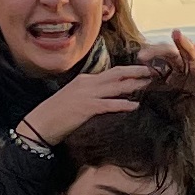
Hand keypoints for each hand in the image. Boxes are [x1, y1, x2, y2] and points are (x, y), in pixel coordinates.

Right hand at [19, 56, 155, 148]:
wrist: (40, 123)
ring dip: (134, 84)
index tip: (143, 71)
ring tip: (149, 83)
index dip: (129, 71)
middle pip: (117, 74)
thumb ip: (90, 95)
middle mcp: (87, 84)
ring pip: (115, 86)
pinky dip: (123, 104)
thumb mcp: (74, 99)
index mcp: (85, 80)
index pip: (111, 73)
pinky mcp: (86, 108)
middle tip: (154, 71)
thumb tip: (106, 97)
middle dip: (136, 71)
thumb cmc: (56, 114)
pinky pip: (108, 105)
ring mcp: (86, 95)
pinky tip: (135, 105)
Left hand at [147, 28, 194, 127]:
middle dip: (180, 43)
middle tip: (174, 33)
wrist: (194, 118)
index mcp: (177, 65)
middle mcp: (191, 66)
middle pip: (185, 51)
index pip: (166, 53)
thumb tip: (130, 76)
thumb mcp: (161, 90)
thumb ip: (150, 82)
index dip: (154, 53)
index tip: (140, 57)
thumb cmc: (178, 100)